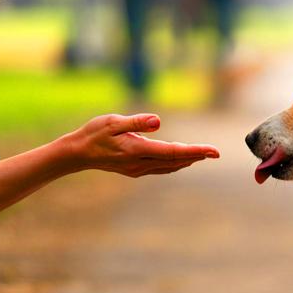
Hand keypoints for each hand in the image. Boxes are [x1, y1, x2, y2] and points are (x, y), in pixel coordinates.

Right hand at [63, 113, 218, 176]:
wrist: (77, 153)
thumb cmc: (94, 134)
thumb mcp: (113, 122)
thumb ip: (136, 122)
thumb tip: (158, 121)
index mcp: (137, 150)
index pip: (173, 151)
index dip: (195, 151)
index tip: (212, 151)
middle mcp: (140, 163)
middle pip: (176, 161)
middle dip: (197, 156)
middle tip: (215, 153)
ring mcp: (138, 169)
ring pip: (169, 167)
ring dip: (187, 161)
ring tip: (203, 155)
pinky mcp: (135, 170)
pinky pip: (161, 168)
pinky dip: (175, 164)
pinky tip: (181, 160)